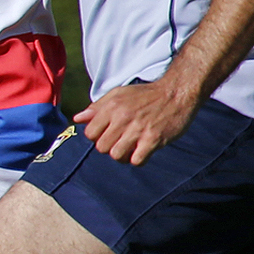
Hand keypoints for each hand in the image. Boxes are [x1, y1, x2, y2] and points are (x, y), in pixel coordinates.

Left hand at [75, 78, 200, 165]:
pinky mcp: (154, 139)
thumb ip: (97, 107)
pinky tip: (142, 152)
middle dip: (108, 148)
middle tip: (119, 142)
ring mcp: (138, 130)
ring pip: (116, 155)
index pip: (90, 133)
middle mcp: (122, 118)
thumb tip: (77, 119)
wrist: (177, 92)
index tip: (106, 135)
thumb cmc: (145, 95)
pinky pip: (137, 160)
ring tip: (130, 148)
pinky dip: (137, 159)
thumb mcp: (118, 94)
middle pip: (101, 147)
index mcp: (111, 107)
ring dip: (122, 156)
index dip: (96, 137)